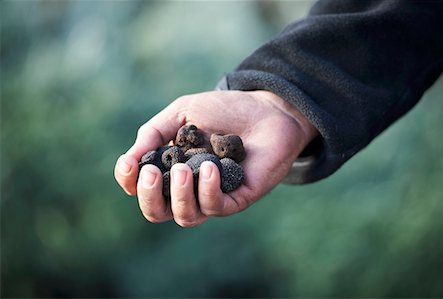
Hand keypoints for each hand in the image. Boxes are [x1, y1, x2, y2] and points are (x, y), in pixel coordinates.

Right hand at [114, 90, 317, 226]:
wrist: (266, 109)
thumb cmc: (224, 110)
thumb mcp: (182, 112)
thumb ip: (154, 133)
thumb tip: (129, 159)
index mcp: (171, 167)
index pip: (142, 187)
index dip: (129, 181)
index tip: (129, 164)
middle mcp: (189, 187)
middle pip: (158, 211)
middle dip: (149, 197)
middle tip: (152, 174)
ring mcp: (213, 195)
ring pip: (185, 216)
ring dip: (179, 195)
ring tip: (183, 169)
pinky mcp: (237, 198)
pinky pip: (215, 207)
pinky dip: (208, 189)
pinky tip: (209, 167)